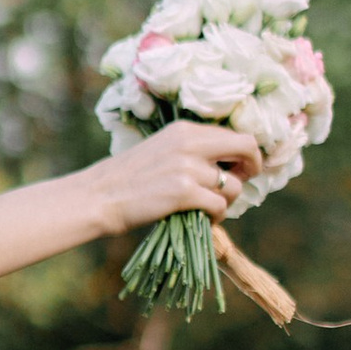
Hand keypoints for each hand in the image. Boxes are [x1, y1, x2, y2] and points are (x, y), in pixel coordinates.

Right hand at [102, 119, 260, 227]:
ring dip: (227, 202)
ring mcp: (187, 168)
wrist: (99, 196)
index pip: (236, 134)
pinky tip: (201, 219)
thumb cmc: (129, 178)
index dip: (246, 154)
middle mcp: (189, 143)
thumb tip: (230, 165)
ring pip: (234, 187)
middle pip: (247, 148)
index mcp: (185, 130)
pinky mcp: (184, 193)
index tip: (240, 169)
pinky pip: (220, 207)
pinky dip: (216, 217)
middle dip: (251, 169)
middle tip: (239, 184)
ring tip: (208, 209)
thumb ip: (193, 150)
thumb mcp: (162, 150)